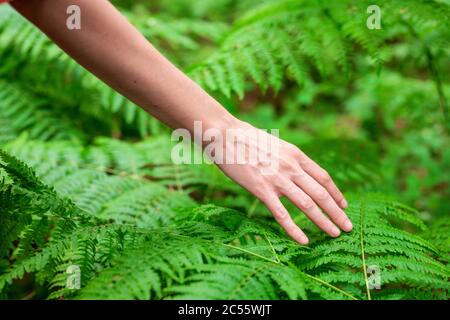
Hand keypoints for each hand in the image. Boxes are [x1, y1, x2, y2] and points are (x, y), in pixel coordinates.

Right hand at [213, 120, 351, 244]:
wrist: (225, 135)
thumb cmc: (247, 139)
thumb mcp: (276, 144)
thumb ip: (289, 158)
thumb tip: (297, 170)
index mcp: (296, 155)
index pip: (324, 177)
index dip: (337, 194)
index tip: (344, 206)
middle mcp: (292, 167)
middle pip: (321, 193)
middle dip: (337, 212)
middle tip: (348, 227)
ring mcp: (277, 179)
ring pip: (308, 205)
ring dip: (324, 221)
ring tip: (335, 234)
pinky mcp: (261, 189)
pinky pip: (282, 214)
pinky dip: (294, 229)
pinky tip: (304, 240)